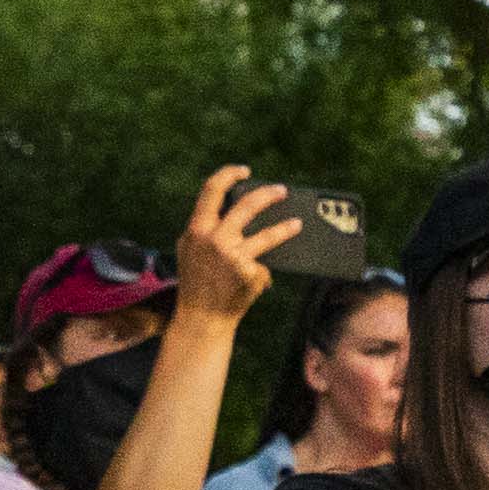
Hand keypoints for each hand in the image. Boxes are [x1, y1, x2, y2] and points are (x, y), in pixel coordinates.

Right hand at [175, 164, 304, 332]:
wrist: (202, 318)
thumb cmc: (197, 282)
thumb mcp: (191, 249)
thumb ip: (205, 228)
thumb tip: (231, 207)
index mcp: (197, 229)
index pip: (211, 190)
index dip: (229, 174)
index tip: (245, 171)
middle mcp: (215, 239)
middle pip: (247, 205)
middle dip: (268, 194)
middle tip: (282, 191)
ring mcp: (233, 256)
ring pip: (267, 235)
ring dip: (286, 228)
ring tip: (297, 224)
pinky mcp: (248, 272)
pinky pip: (262, 263)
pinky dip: (261, 270)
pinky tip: (258, 281)